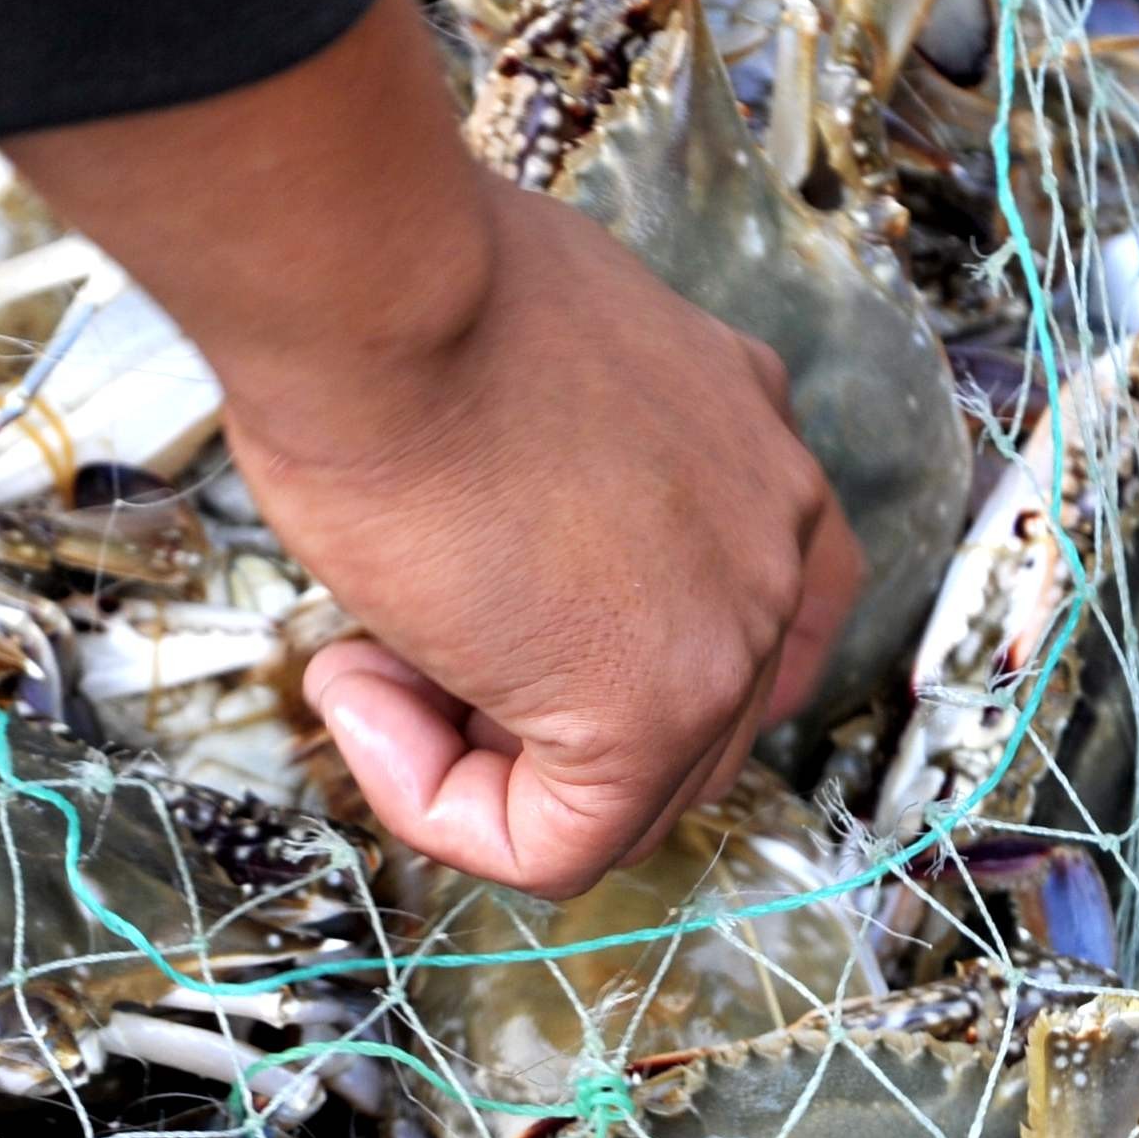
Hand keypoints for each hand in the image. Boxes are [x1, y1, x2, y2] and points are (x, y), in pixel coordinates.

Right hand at [5, 0, 861, 898]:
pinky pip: (558, 846)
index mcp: (756, 441)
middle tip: (402, 634)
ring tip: (366, 661)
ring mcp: (729, 627)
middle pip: (682, 714)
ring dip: (475, 757)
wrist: (379, 291)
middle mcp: (777, 535)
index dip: (568, 629)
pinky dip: (441, 809)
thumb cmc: (412, 296)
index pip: (719, 610)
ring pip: (626, 794)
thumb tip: (491, 525)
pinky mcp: (646, 709)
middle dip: (527, 705)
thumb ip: (555, 461)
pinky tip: (362, 700)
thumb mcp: (527, 367)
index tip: (457, 567)